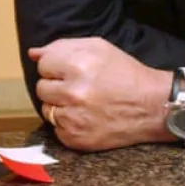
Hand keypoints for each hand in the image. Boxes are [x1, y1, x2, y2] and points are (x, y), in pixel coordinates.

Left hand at [28, 37, 176, 151]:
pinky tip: (85, 117)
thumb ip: (63, 46)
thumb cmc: (125, 73)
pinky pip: (56, 129)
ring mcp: (73, 118)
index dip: (56, 66)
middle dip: (56, 86)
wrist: (151, 107)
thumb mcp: (99, 48)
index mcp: (78, 64)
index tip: (70, 70)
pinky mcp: (75, 139)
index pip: (43, 64)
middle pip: (41, 87)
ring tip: (82, 102)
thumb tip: (33, 53)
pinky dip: (67, 123)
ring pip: (46, 109)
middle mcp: (73, 92)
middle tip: (77, 86)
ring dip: (60, 105)